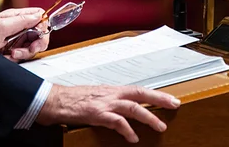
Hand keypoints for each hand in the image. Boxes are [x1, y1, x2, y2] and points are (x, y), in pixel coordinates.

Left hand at [0, 7, 47, 61]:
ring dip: (26, 52)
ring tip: (13, 53)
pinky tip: (9, 56)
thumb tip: (39, 16)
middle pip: (40, 33)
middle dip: (38, 42)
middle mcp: (19, 27)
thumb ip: (21, 20)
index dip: (43, 24)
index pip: (38, 15)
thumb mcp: (1, 26)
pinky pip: (25, 55)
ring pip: (34, 46)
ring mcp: (17, 39)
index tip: (39, 34)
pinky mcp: (15, 51)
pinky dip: (19, 58)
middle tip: (31, 48)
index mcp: (16, 16)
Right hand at [36, 85, 180, 142]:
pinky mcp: (96, 113)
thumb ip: (111, 104)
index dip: (156, 94)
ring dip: (148, 116)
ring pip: (132, 107)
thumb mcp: (96, 98)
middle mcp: (111, 94)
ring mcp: (104, 103)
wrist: (54, 100)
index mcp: (112, 90)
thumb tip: (125, 112)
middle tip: (175, 105)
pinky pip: (116, 121)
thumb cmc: (72, 100)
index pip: (138, 90)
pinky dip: (127, 129)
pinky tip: (133, 137)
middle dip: (159, 99)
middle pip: (140, 94)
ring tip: (160, 126)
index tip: (170, 99)